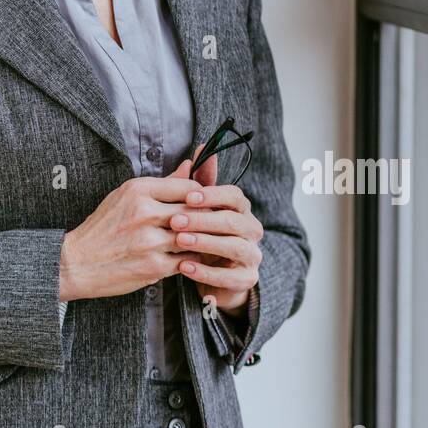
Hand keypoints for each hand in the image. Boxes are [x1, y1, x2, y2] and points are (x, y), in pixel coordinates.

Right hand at [59, 169, 213, 301]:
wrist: (77, 262)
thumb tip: (190, 165)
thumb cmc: (103, 226)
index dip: (202, 196)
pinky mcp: (153, 267)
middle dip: (205, 218)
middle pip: (195, 212)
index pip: (189, 187)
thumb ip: (163, 183)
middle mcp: (145, 213)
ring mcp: (150, 241)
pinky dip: (191, 259)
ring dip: (200, 240)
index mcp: (138, 189)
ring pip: (194, 237)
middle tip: (211, 223)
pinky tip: (187, 257)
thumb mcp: (127, 195)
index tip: (203, 204)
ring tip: (202, 240)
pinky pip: (187, 261)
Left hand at [169, 146, 262, 314]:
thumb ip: (198, 182)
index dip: (213, 195)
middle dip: (203, 220)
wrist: (209, 276)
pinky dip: (206, 272)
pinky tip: (184, 267)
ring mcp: (252, 256)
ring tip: (179, 241)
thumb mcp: (196, 210)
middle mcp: (251, 230)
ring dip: (205, 243)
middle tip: (175, 221)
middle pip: (233, 221)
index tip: (188, 198)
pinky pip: (230, 276)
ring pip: (234, 246)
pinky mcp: (247, 280)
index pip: (234, 196)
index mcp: (240, 209)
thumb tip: (200, 148)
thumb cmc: (201, 236)